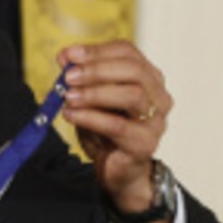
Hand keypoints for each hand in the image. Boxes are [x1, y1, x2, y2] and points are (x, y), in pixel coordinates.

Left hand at [58, 39, 171, 220]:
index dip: (96, 51)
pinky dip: (91, 117)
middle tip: (68, 76)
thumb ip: (82, 79)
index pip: (127, 52)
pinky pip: (118, 125)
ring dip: (95, 93)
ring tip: (69, 97)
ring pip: (133, 95)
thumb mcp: (92, 100)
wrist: (118, 172)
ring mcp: (156, 120)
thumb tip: (64, 58)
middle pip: (134, 70)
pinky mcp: (145, 143)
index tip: (67, 55)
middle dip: (97, 69)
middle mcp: (158, 96)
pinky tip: (71, 115)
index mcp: (149, 78)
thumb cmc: (106, 132)